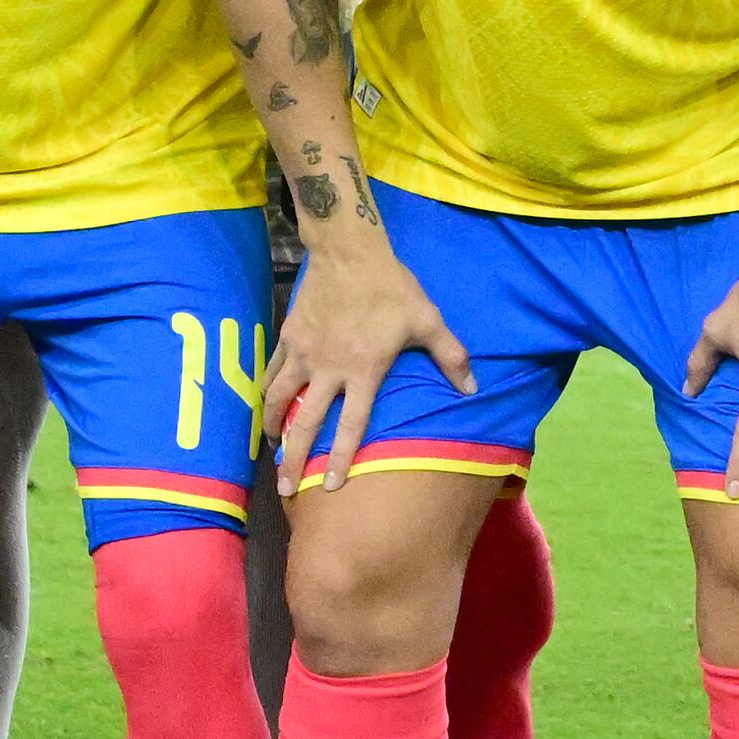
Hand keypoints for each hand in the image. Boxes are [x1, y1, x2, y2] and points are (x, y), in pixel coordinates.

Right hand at [260, 218, 473, 491]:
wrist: (348, 251)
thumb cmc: (391, 287)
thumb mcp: (427, 319)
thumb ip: (450, 356)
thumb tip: (472, 389)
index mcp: (363, 370)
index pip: (350, 425)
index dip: (340, 458)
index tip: (330, 487)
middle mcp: (328, 368)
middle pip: (306, 423)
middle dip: (294, 459)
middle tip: (286, 487)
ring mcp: (303, 353)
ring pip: (278, 399)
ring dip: (273, 427)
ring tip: (271, 449)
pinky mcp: (288, 336)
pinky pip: (272, 371)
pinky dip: (266, 392)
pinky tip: (265, 405)